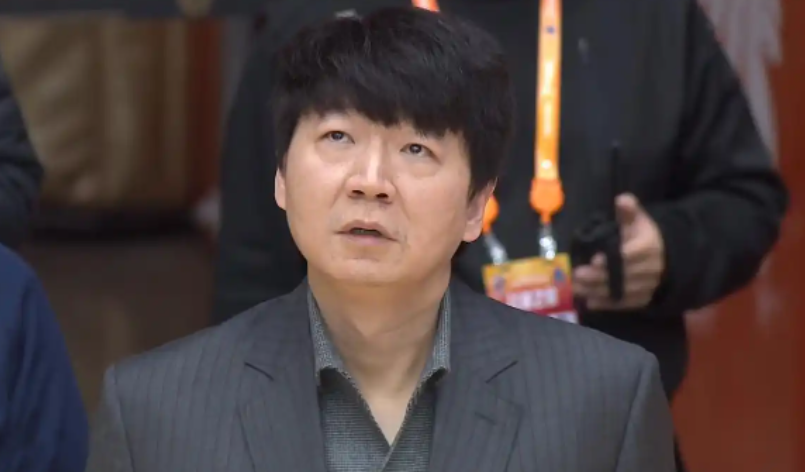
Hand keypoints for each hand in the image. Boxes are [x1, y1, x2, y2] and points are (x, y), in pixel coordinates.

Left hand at [573, 193, 664, 310]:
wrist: (662, 255)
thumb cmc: (642, 234)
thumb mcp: (637, 219)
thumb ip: (628, 210)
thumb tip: (622, 199)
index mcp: (649, 246)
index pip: (631, 254)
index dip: (613, 258)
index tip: (595, 259)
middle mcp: (652, 268)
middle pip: (623, 275)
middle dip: (599, 276)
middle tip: (577, 274)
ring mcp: (648, 285)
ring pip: (622, 291)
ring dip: (598, 291)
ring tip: (577, 287)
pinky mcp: (643, 298)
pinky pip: (625, 303)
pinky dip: (607, 304)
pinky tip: (590, 302)